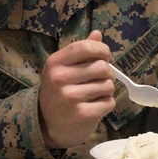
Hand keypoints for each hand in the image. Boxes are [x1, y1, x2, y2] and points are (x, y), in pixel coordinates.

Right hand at [37, 30, 115, 149]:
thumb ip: (80, 52)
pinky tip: (95, 106)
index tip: (104, 57)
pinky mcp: (83, 114)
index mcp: (55, 63)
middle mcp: (60, 78)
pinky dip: (106, 104)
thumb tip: (97, 33)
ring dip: (106, 90)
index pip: (85, 47)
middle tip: (99, 80)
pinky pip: (109, 102)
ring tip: (94, 94)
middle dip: (107, 73)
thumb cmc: (58, 92)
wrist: (47, 125)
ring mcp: (70, 97)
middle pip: (102, 67)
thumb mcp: (63, 69)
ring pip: (108, 85)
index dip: (101, 49)